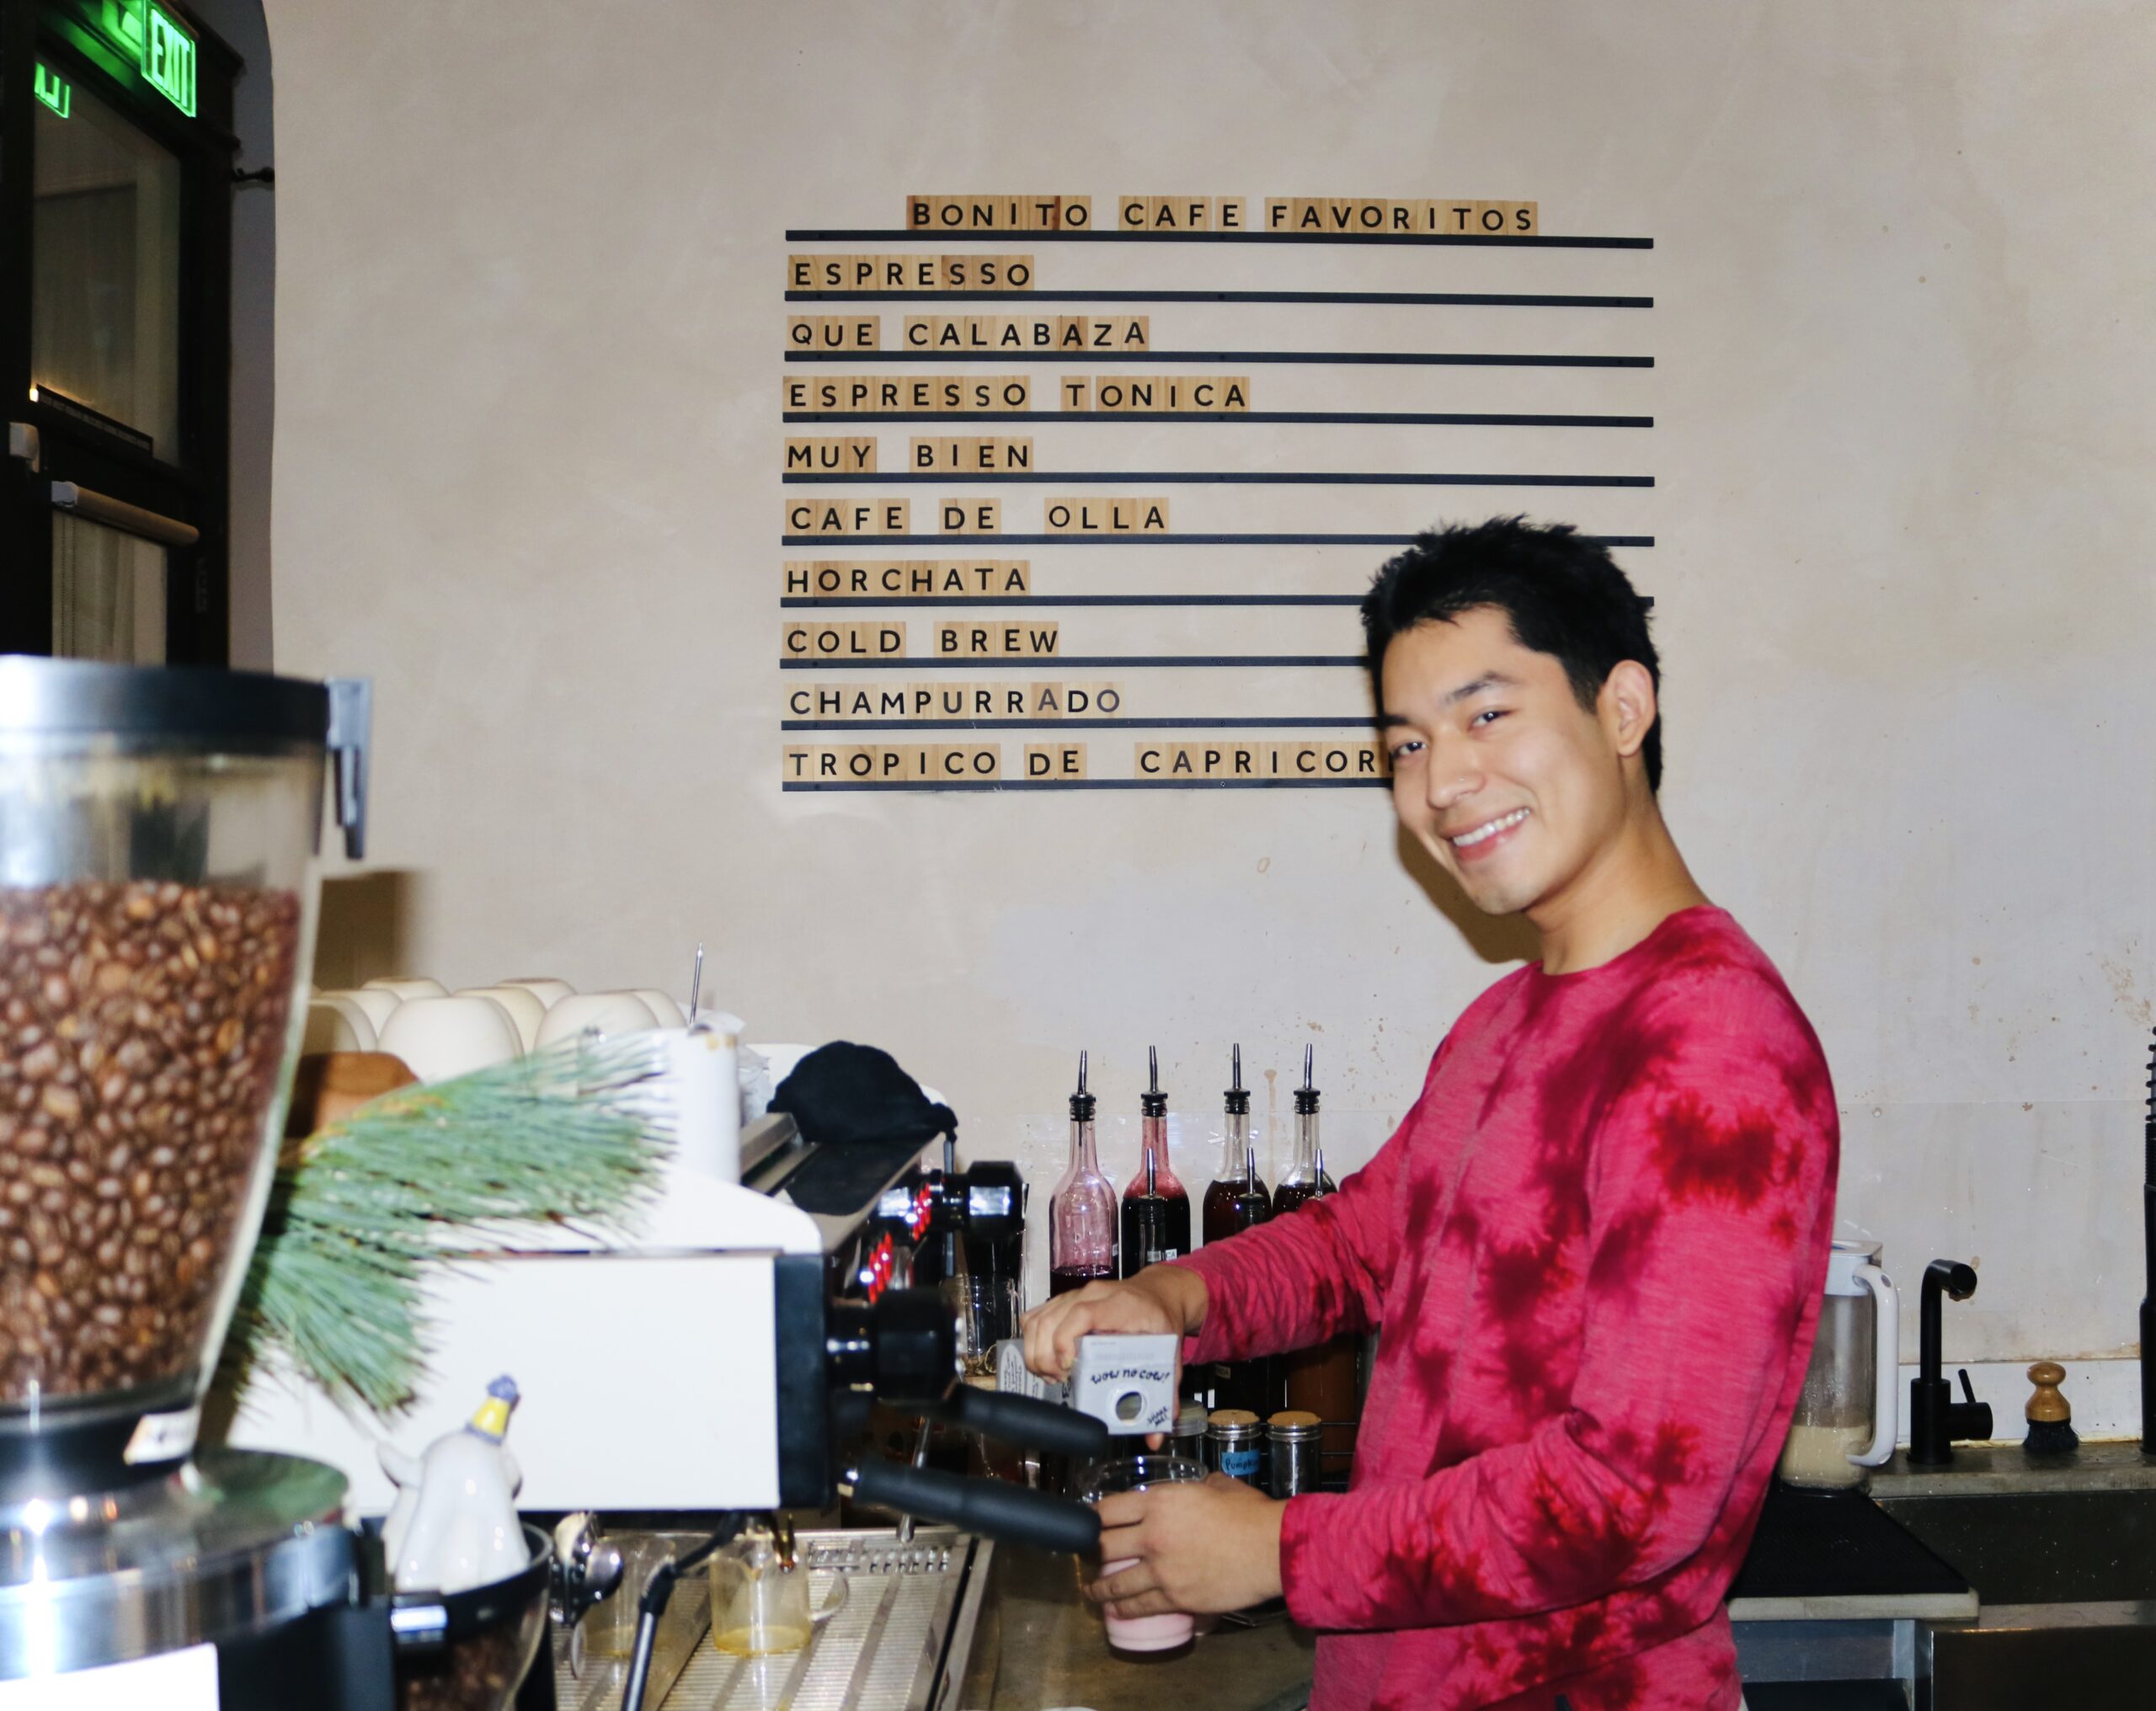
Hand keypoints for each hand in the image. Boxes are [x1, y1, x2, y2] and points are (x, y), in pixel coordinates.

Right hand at [1019, 1266, 1206, 1382]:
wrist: (1158, 1293)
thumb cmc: (1161, 1320)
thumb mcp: (1169, 1354)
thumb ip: (1165, 1394)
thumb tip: (1155, 1436)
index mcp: (1119, 1306)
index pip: (1081, 1315)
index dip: (1065, 1340)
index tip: (1067, 1367)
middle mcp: (1093, 1296)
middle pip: (1052, 1319)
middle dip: (1046, 1356)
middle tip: (1059, 1380)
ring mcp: (1075, 1295)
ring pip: (1039, 1319)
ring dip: (1036, 1351)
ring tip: (1052, 1375)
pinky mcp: (1064, 1301)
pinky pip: (1036, 1316)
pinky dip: (1032, 1340)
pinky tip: (1045, 1360)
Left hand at [1085, 1473, 1286, 1616]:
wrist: (1272, 1549)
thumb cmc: (1249, 1513)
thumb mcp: (1217, 1485)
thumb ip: (1195, 1488)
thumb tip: (1196, 1490)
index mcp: (1159, 1502)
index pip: (1108, 1510)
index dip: (1092, 1517)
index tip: (1086, 1523)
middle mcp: (1152, 1536)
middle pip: (1104, 1546)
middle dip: (1091, 1553)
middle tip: (1087, 1557)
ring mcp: (1162, 1571)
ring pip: (1116, 1584)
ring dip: (1100, 1589)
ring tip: (1092, 1592)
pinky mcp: (1176, 1599)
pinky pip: (1140, 1607)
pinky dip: (1124, 1610)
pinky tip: (1116, 1612)